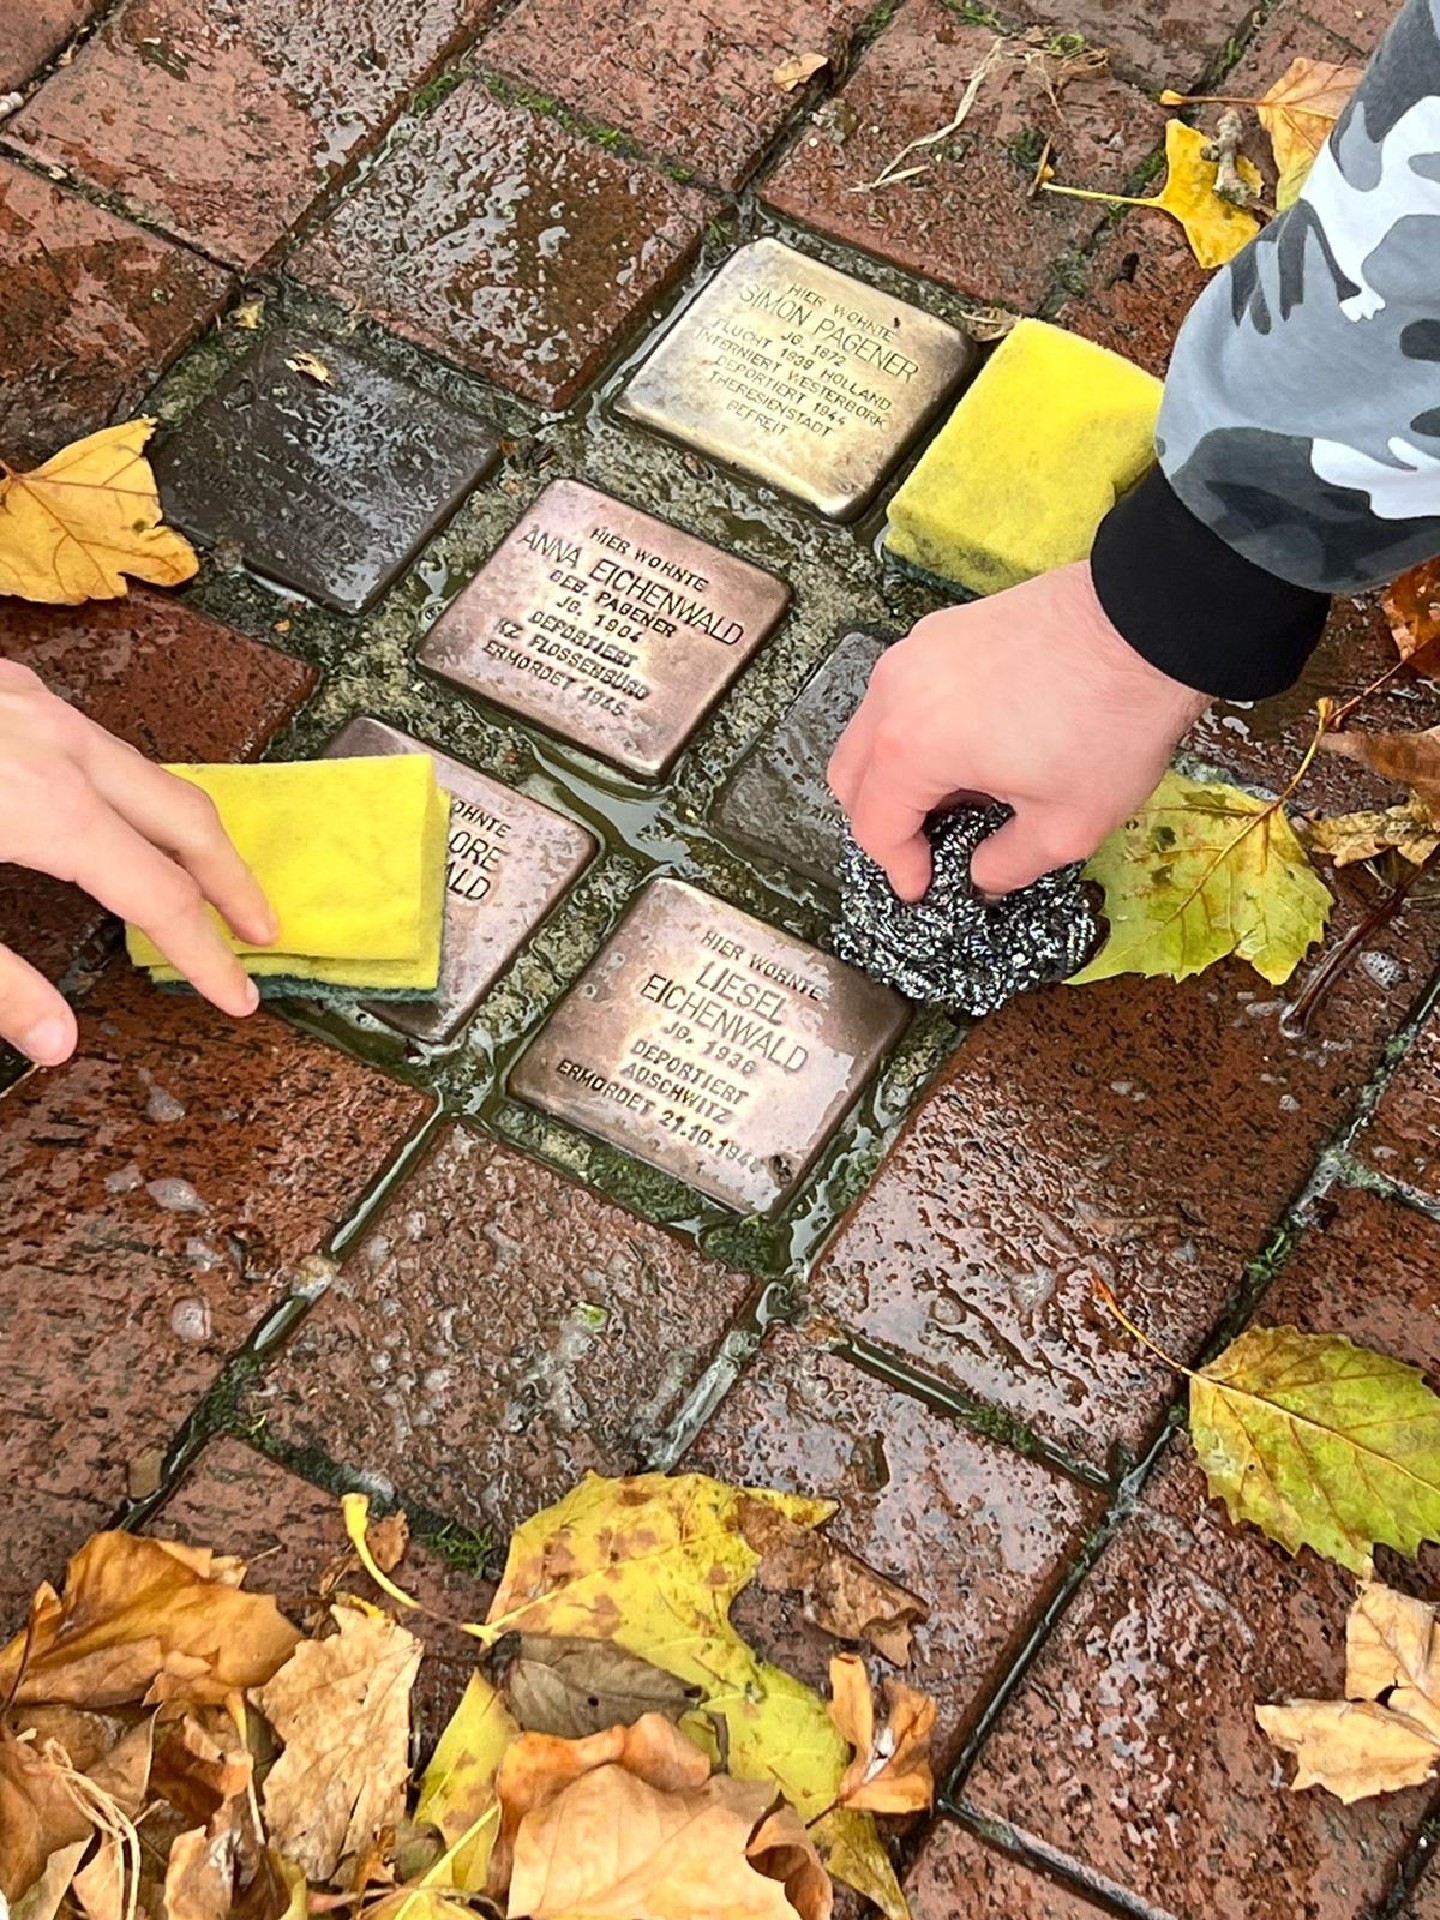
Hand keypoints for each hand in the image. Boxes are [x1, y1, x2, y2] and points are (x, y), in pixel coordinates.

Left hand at [0, 662, 275, 1065]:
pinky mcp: (2, 687)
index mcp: (48, 807)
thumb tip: (56, 1042)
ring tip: (206, 883)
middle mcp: (57, 744)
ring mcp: (30, 705)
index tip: (237, 998)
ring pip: (148, 770)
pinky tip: (113, 820)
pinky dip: (133, 793)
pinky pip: (99, 743)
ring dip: (188, 833)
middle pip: (188, 817)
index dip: (207, 955)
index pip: (160, 897)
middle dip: (234, 880)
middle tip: (262, 934)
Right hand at [827, 561, 1209, 899]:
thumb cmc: (1110, 718)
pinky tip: (977, 745)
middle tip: (930, 849)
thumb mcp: (1066, 826)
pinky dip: (919, 729)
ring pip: (873, 729)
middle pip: (852, 775)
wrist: (1152, 619)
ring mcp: (917, 652)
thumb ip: (1007, 865)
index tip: (925, 887)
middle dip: (884, 821)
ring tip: (962, 796)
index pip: (873, 825)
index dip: (899, 868)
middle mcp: (896, 692)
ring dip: (900, 773)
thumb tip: (982, 875)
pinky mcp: (946, 630)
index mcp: (910, 747)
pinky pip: (905, 692)